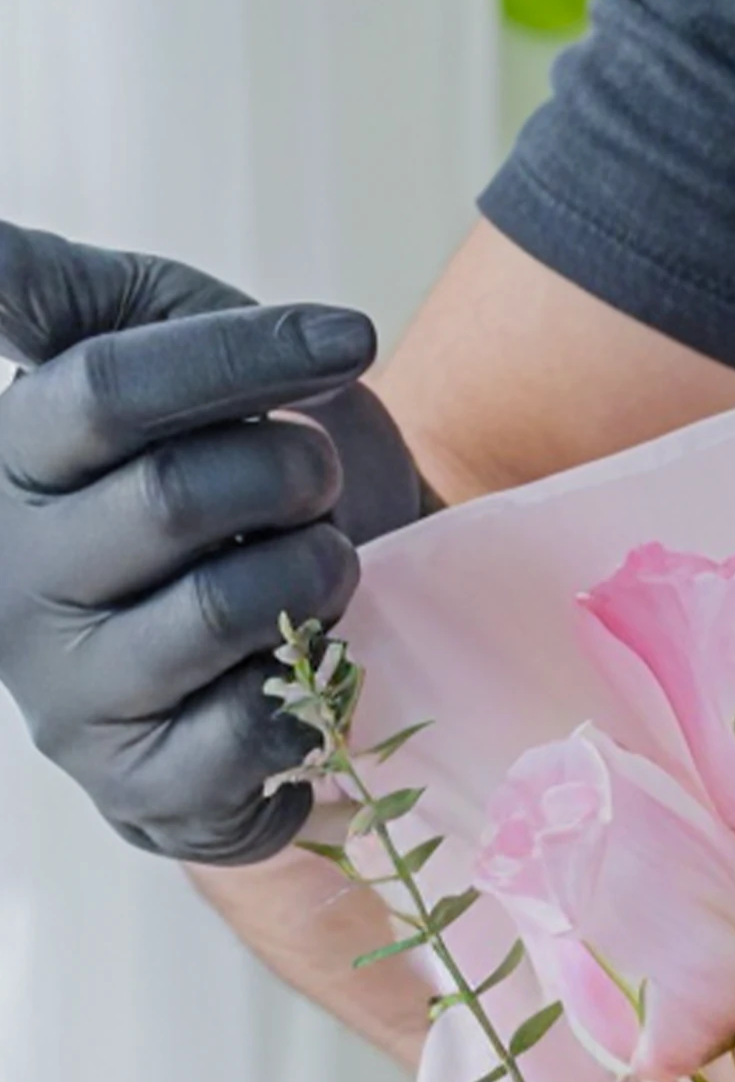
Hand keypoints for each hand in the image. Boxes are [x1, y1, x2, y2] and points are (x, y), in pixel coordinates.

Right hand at [0, 221, 427, 862]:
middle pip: (178, 496)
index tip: (354, 339)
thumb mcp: (160, 348)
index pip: (106, 386)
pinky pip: (253, 730)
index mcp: (15, 460)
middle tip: (324, 483)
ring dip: (319, 573)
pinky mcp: (139, 785)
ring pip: (225, 609)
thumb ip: (69, 296)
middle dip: (295, 475)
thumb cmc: (236, 468)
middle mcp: (17, 576)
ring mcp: (70, 690)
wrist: (310, 623)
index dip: (243, 357)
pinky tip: (309, 660)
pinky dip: (317, 687)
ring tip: (326, 565)